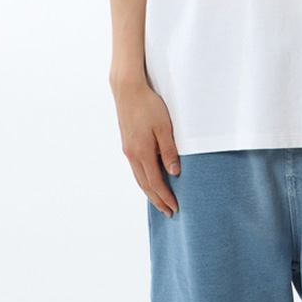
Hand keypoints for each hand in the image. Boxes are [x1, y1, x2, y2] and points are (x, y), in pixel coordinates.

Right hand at [112, 80, 180, 216]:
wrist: (128, 90)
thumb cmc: (149, 106)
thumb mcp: (164, 127)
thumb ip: (169, 150)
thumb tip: (174, 172)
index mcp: (142, 153)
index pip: (156, 182)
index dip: (165, 196)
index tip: (174, 208)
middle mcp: (133, 155)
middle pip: (146, 185)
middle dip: (158, 200)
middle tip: (168, 212)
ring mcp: (128, 150)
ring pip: (139, 178)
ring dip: (150, 191)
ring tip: (159, 201)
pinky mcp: (127, 143)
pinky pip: (136, 168)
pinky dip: (143, 179)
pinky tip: (149, 179)